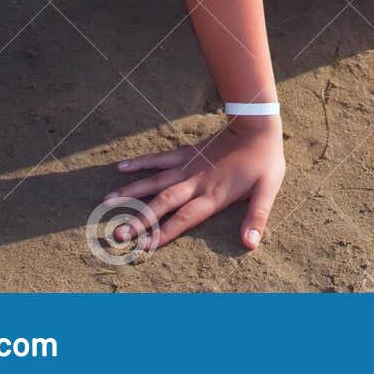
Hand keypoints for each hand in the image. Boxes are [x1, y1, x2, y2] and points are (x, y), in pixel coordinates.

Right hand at [102, 117, 284, 251]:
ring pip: (154, 182)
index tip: (144, 247)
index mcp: (213, 196)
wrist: (257, 125)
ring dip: (131, 192)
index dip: (164, 233)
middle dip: (140, 220)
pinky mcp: (186, 153)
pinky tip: (120, 167)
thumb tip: (250, 245)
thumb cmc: (264, 161)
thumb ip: (257, 217)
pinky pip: (159, 159)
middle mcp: (195, 183)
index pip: (184, 219)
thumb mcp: (267, 190)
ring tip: (107, 204)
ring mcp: (187, 166)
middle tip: (117, 233)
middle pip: (163, 203)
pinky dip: (140, 163)